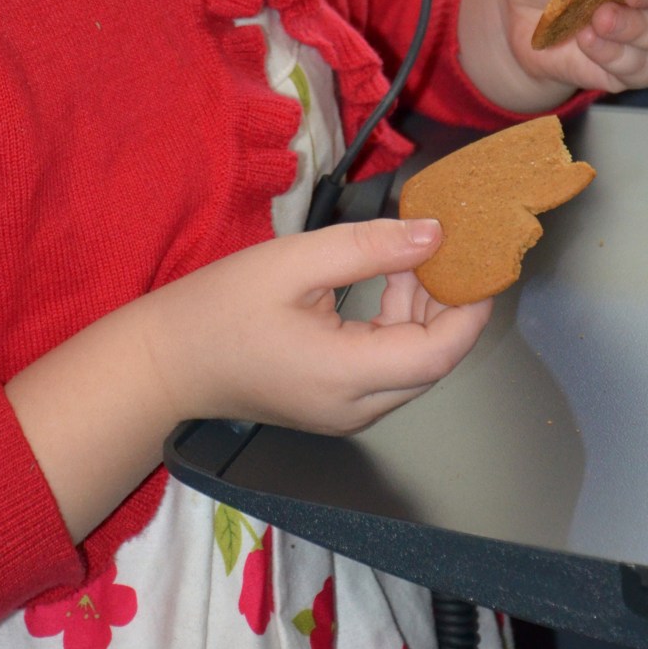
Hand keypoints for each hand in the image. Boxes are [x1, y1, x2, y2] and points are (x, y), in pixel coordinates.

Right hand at [143, 217, 490, 435]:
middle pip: (431, 361)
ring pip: (411, 364)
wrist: (166, 361)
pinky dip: (396, 325)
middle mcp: (357, 408)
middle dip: (447, 302)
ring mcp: (346, 413)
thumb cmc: (220, 308)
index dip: (469, 307)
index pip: (440, 352)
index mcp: (348, 377)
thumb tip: (434, 236)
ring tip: (409, 253)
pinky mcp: (333, 405)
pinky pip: (385, 368)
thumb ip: (369, 249)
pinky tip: (386, 281)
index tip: (480, 261)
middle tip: (446, 245)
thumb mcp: (295, 262)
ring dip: (421, 311)